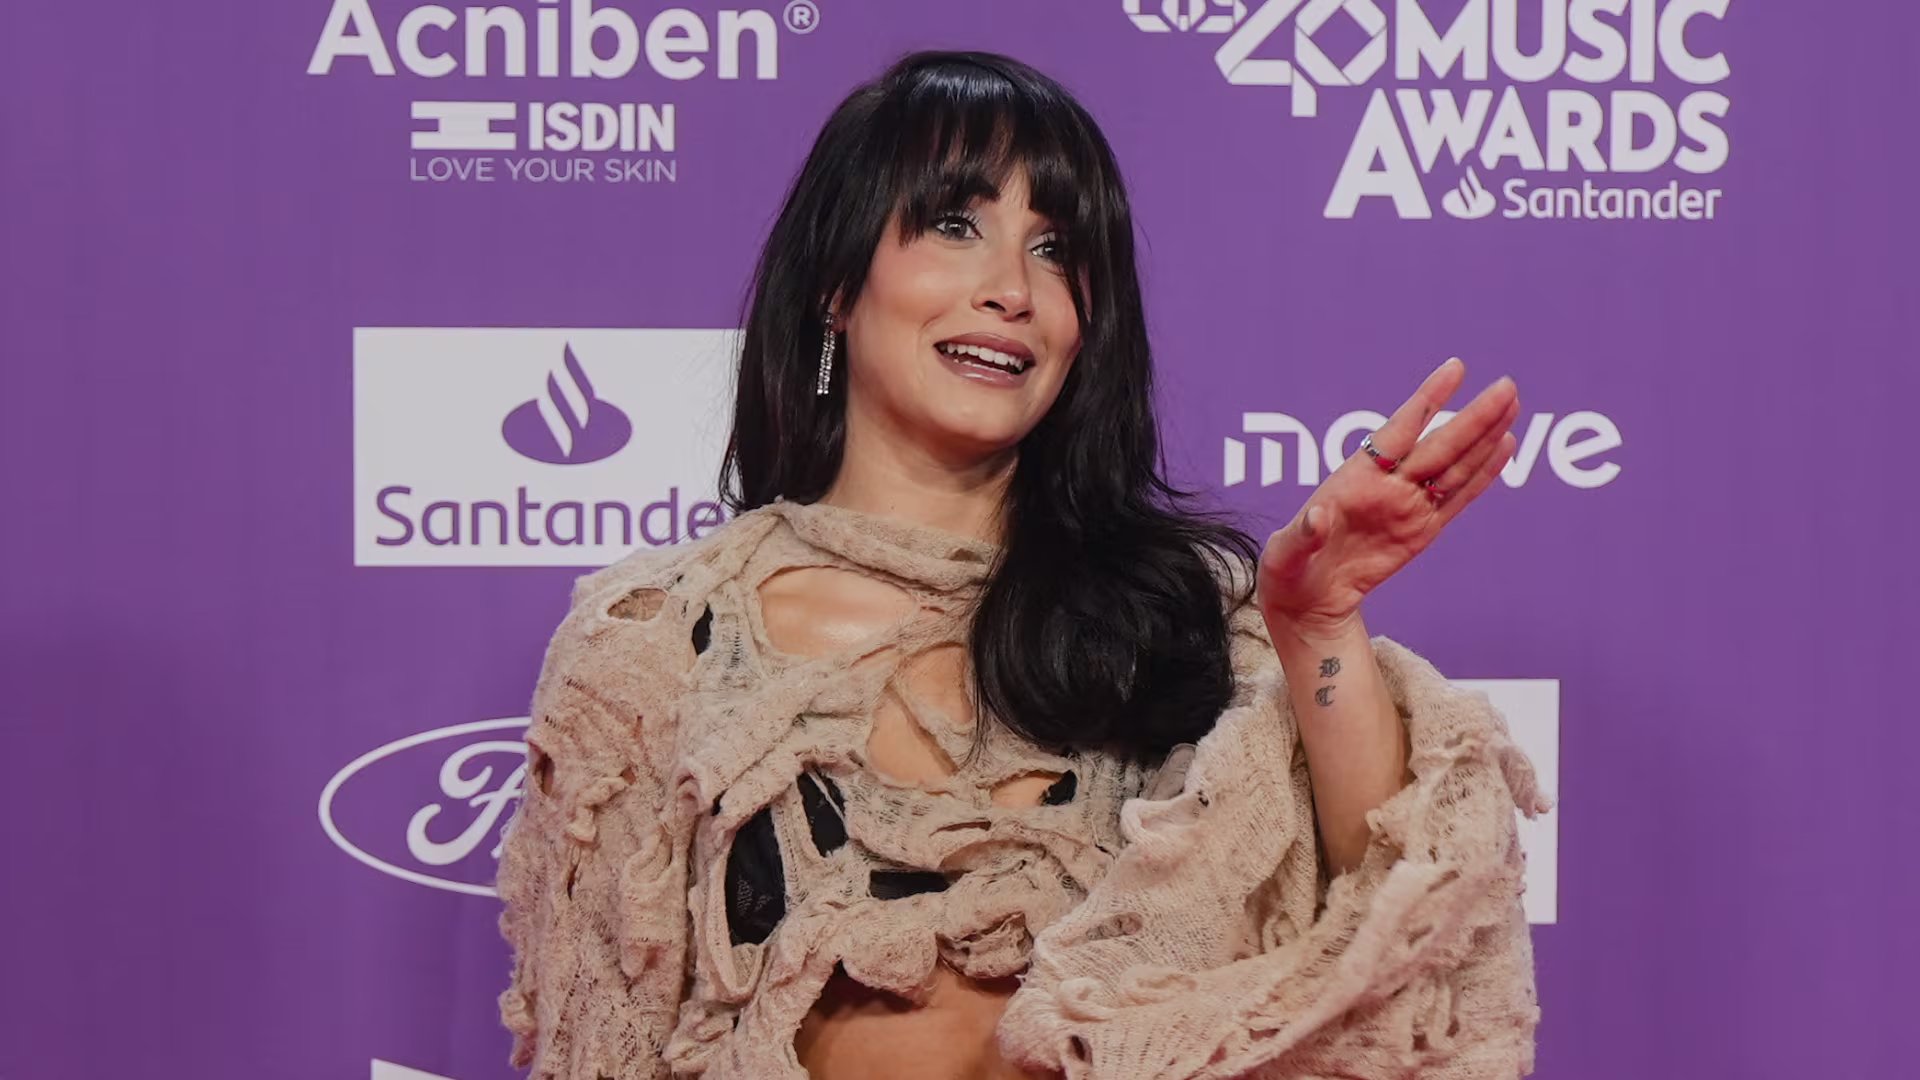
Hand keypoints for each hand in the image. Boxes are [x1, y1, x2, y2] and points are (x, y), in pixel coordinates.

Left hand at [1257, 357, 1518, 638]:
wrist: (1306, 599)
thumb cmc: (1288, 569)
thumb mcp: (1285, 553)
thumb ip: (1302, 535)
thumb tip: (1317, 517)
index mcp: (1354, 479)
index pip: (1399, 430)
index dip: (1428, 400)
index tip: (1455, 369)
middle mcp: (1387, 485)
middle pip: (1439, 445)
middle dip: (1473, 417)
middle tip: (1507, 386)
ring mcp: (1407, 506)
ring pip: (1455, 467)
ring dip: (1485, 438)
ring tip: (1512, 405)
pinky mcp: (1422, 531)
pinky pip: (1458, 498)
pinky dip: (1484, 475)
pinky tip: (1505, 447)